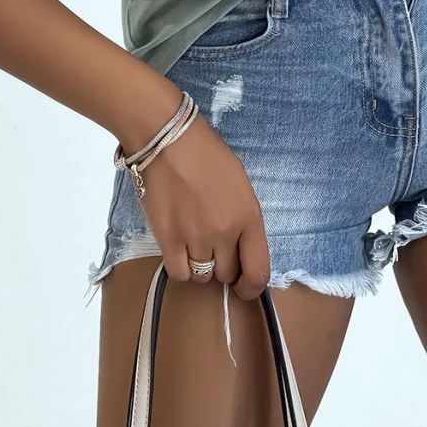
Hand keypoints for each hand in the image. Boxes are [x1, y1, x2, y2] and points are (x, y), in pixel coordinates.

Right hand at [128, 101, 271, 301]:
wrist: (168, 139)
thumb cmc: (207, 154)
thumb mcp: (240, 184)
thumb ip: (243, 218)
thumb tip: (238, 246)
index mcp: (249, 216)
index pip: (258, 271)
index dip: (252, 287)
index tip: (244, 287)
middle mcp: (225, 232)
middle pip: (227, 273)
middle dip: (224, 267)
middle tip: (215, 250)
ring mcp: (196, 237)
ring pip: (203, 276)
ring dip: (201, 266)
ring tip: (194, 244)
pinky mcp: (168, 239)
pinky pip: (179, 273)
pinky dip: (181, 268)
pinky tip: (179, 250)